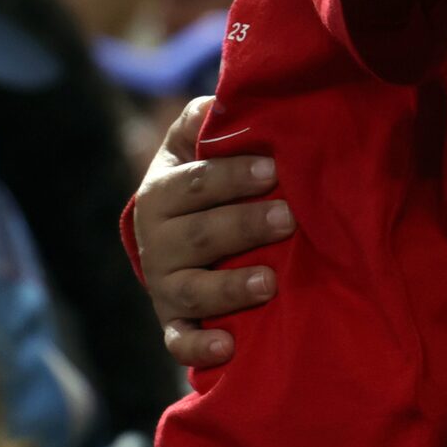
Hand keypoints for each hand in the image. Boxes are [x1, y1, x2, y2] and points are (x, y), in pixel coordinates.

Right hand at [130, 95, 294, 367]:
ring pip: (193, 290)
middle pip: (199, 234)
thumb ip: (205, 121)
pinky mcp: (172, 323)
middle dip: (245, 226)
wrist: (165, 238)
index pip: (195, 181)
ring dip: (231, 287)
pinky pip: (179, 341)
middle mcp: (158, 240)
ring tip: (271, 282)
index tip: (273, 170)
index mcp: (162, 191)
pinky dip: (199, 348)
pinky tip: (228, 349)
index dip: (233, 175)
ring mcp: (164, 285)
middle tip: (289, 218)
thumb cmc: (197, 181)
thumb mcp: (191, 145)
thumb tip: (226, 96)